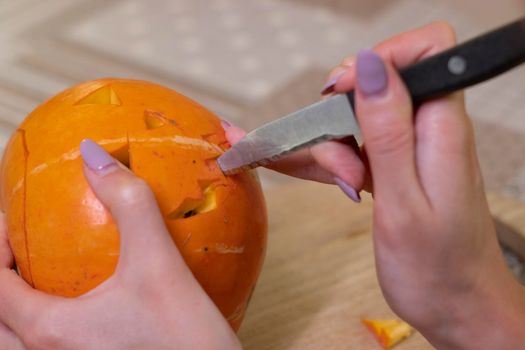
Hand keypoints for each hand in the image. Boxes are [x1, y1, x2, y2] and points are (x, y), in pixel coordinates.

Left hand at [0, 140, 240, 349]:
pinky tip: (77, 314)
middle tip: (16, 254)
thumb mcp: (158, 262)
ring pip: (15, 347)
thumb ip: (128, 203)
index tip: (10, 223)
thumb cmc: (184, 337)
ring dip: (13, 316)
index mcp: (50, 330)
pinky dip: (39, 332)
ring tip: (35, 285)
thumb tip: (92, 153)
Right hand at [224, 22, 524, 348]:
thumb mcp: (404, 202)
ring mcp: (413, 149)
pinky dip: (327, 160)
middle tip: (342, 168)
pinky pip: (356, 149)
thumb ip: (388, 131)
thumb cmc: (438, 269)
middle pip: (375, 88)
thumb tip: (371, 66)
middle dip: (342, 118)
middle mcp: (430, 130)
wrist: (458, 309)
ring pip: (357, 122)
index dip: (378, 59)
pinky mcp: (397, 168)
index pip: (424, 52)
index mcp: (442, 129)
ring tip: (336, 183)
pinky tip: (297, 166)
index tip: (340, 94)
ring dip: (330, 147)